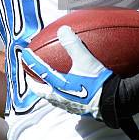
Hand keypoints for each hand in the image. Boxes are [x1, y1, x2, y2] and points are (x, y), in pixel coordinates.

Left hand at [22, 25, 138, 139]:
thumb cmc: (98, 83)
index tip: (24, 55)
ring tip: (47, 84)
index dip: (31, 62)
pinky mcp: (79, 110)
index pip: (40, 72)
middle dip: (35, 84)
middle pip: (42, 91)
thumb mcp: (86, 60)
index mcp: (59, 85)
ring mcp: (70, 106)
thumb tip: (63, 29)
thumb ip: (73, 44)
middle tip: (31, 76)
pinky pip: (64, 102)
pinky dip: (60, 95)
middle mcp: (61, 98)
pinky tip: (68, 91)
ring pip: (52, 98)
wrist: (114, 103)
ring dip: (47, 90)